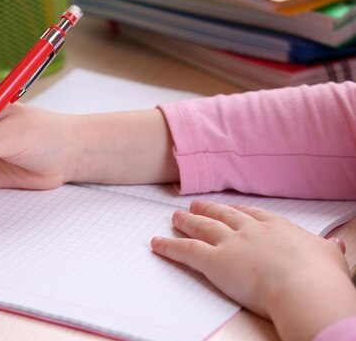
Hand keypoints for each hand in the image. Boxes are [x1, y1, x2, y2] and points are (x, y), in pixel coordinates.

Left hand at [151, 200, 355, 340]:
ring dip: (187, 221)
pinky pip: (185, 251)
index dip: (238, 211)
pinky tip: (156, 243)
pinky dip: (169, 246)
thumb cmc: (320, 277)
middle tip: (195, 205)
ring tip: (176, 217)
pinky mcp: (214, 261)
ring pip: (202, 227)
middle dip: (208, 209)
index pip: (253, 214)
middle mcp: (251, 231)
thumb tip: (334, 246)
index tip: (231, 208)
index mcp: (277, 228)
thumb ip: (327, 250)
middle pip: (223, 215)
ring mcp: (231, 243)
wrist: (304, 287)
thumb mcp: (330, 256)